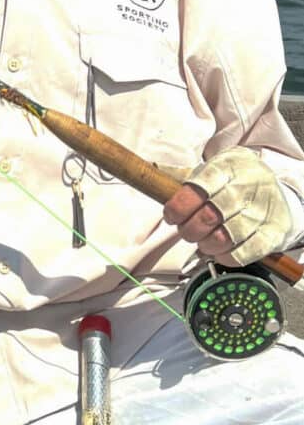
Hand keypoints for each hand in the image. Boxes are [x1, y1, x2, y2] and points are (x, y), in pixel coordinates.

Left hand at [163, 146, 293, 265]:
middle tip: (185, 231)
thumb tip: (149, 169)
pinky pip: (245, 253)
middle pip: (208, 216)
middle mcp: (245, 188)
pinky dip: (225, 257)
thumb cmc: (234, 178)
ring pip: (225, 237)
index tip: (170, 216)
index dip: (178, 206)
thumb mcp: (211, 167)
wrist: (276, 185)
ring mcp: (262, 211)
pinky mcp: (273, 232)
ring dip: (205, 245)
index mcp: (226, 168)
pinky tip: (218, 252)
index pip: (197, 188)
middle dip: (189, 229)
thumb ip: (181, 174)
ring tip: (201, 242)